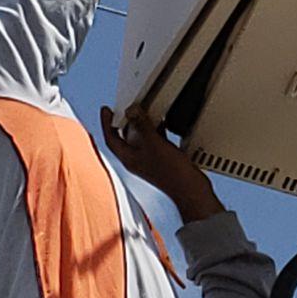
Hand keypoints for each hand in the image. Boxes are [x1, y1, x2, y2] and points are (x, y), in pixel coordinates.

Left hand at [100, 106, 222, 222]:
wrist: (191, 189)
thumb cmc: (172, 173)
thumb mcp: (154, 143)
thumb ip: (142, 125)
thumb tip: (131, 111)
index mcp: (129, 159)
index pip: (111, 139)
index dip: (106, 123)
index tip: (106, 110)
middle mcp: (137, 161)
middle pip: (125, 139)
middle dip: (124, 122)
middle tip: (126, 108)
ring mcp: (150, 162)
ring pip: (140, 140)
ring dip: (141, 126)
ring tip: (143, 112)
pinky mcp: (163, 161)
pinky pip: (154, 142)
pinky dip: (155, 131)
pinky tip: (162, 124)